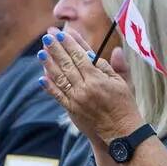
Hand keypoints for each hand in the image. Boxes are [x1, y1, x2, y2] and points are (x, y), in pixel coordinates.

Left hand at [38, 28, 144, 147]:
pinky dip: (50, 86)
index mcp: (98, 79)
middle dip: (56, 49)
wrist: (121, 132)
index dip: (70, 44)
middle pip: (67, 64)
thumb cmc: (125, 105)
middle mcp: (85, 88)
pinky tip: (42, 76)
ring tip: (41, 52)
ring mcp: (77, 100)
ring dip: (49, 64)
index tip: (62, 33)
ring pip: (60, 78)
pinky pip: (58, 95)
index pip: (80, 57)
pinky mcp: (72, 110)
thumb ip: (117, 66)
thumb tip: (115, 49)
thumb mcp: (124, 83)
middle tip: (47, 36)